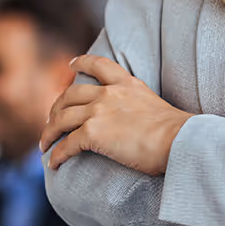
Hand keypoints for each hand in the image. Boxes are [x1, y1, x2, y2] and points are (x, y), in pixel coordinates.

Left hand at [40, 55, 191, 175]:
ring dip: (49, 133)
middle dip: (56, 107)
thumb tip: (139, 125)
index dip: (81, 62)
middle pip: (70, 95)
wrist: (179, 140)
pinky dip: (57, 154)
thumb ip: (140, 107)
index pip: (99, 64)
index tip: (71, 64)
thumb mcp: (156, 106)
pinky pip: (67, 144)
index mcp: (126, 84)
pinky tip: (54, 163)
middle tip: (51, 119)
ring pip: (61, 119)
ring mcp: (99, 111)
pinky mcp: (93, 133)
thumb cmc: (176, 132)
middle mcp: (109, 93)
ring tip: (45, 144)